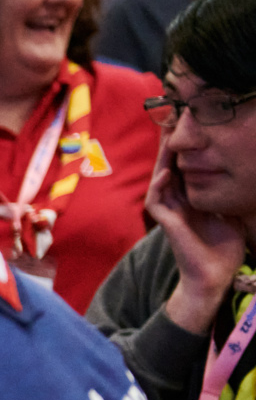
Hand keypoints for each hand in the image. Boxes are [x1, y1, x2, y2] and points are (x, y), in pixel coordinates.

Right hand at [147, 138, 243, 334]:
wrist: (214, 275)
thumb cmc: (224, 249)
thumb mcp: (232, 213)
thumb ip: (228, 195)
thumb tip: (243, 174)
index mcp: (191, 200)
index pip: (184, 169)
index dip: (185, 150)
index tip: (190, 129)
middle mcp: (178, 203)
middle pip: (169, 168)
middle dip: (170, 147)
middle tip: (172, 124)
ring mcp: (170, 212)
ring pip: (160, 180)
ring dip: (161, 160)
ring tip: (165, 140)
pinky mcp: (166, 223)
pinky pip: (157, 200)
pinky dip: (160, 186)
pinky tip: (166, 171)